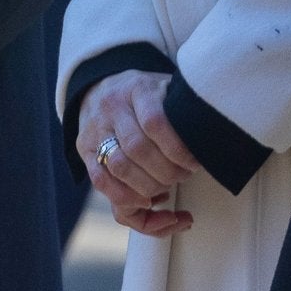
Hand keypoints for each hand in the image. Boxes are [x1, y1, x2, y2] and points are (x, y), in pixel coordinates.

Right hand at [75, 70, 197, 236]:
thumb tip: (206, 143)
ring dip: (148, 187)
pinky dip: (126, 197)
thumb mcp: (166, 90)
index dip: (177, 149)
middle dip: (165, 172)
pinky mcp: (84, 150)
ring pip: (120, 167)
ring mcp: (95, 130)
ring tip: (167, 189)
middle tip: (183, 177)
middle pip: (137, 149)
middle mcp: (112, 107)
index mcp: (137, 88)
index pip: (155, 122)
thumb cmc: (147, 96)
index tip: (194, 163)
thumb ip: (181, 111)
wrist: (101, 88)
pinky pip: (101, 181)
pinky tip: (146, 202)